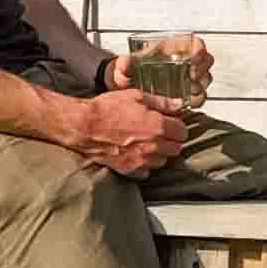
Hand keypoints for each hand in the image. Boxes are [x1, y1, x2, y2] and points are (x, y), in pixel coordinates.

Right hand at [58, 82, 195, 176]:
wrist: (83, 127)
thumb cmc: (107, 109)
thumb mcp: (135, 96)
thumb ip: (161, 102)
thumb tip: (178, 104)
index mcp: (158, 126)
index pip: (183, 132)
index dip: (178, 126)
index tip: (172, 123)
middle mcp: (154, 146)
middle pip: (176, 149)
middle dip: (171, 141)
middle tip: (160, 132)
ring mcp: (142, 161)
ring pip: (162, 162)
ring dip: (159, 154)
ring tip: (147, 143)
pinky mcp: (130, 170)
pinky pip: (146, 171)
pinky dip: (144, 164)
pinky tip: (136, 153)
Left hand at [124, 31, 213, 102]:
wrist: (131, 84)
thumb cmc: (132, 69)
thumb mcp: (126, 65)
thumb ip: (124, 65)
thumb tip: (123, 68)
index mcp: (174, 47)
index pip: (196, 44)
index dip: (199, 52)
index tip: (192, 62)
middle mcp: (185, 61)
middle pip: (207, 62)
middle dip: (203, 72)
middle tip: (192, 80)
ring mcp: (188, 77)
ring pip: (205, 80)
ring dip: (200, 87)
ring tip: (189, 94)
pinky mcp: (187, 93)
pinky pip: (199, 95)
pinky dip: (195, 100)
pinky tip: (185, 103)